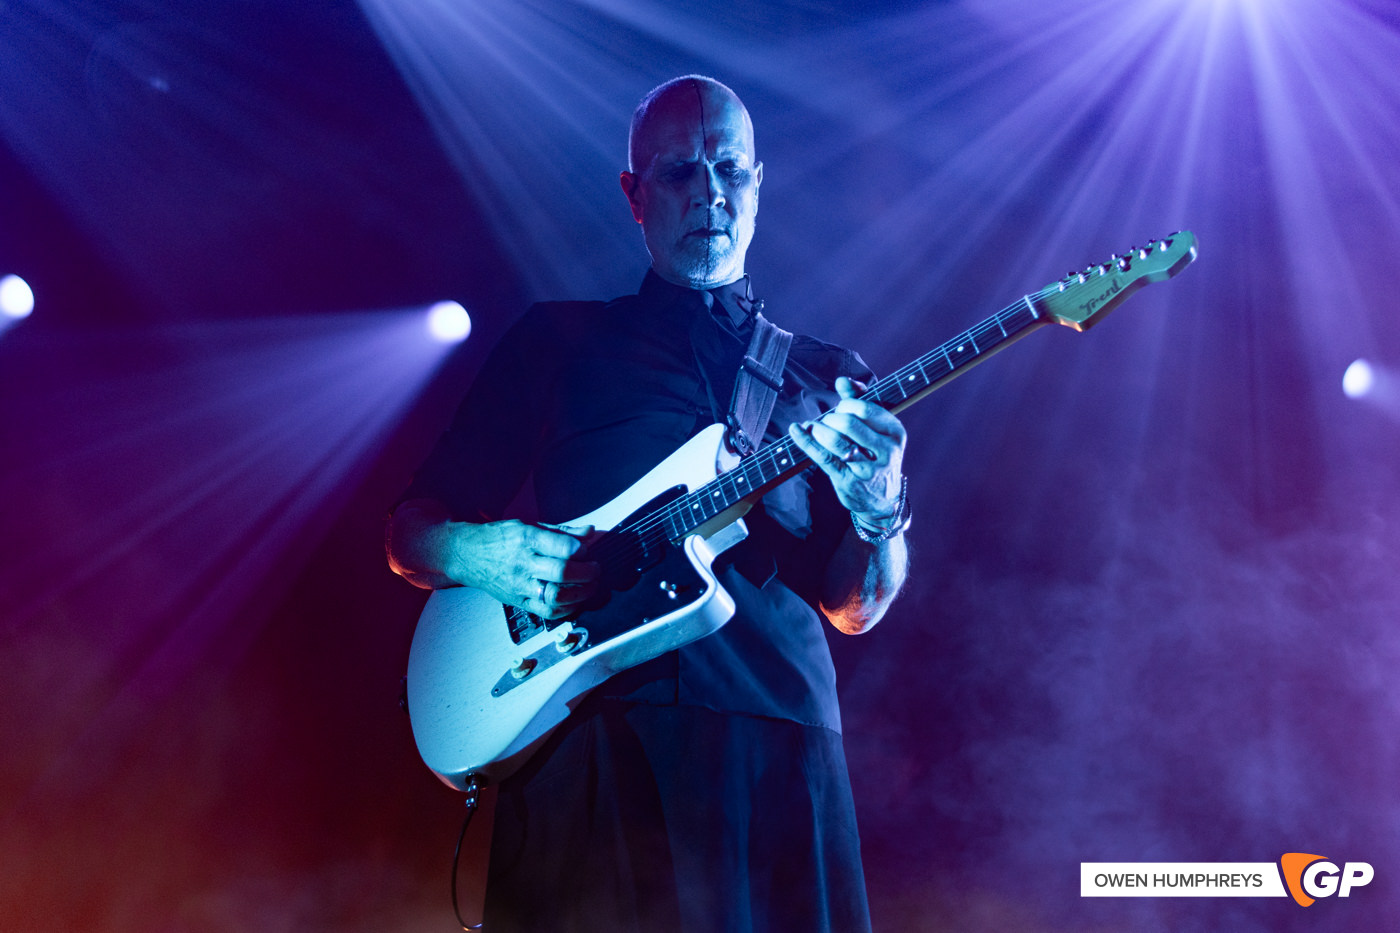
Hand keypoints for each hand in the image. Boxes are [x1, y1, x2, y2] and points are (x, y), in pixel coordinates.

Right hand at [451, 520, 598, 619]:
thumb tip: (588, 533)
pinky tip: (575, 600)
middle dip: (587, 573)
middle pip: (562, 573)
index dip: (580, 550)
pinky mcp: (518, 601)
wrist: (467, 555)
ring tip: (591, 586)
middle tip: (596, 569)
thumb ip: (561, 531)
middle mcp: (522, 563)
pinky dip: (567, 609)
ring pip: (556, 596)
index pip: (561, 547)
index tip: (586, 550)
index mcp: (526, 539)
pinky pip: (546, 612)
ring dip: (581, 593)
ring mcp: (520, 585)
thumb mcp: (528, 525)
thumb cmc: (499, 538)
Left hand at [787, 377, 906, 528]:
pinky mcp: (848, 481)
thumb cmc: (877, 455)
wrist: (883, 500)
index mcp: (894, 432)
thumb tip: (842, 381)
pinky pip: (823, 457)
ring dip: (818, 429)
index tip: (840, 410)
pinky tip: (796, 430)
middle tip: (828, 422)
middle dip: (832, 418)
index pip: (865, 408)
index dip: (846, 404)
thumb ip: (862, 400)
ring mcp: (867, 468)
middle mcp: (885, 450)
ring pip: (835, 440)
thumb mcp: (878, 429)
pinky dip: (805, 441)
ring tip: (814, 428)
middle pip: (848, 423)